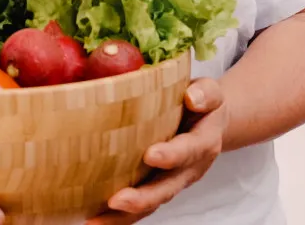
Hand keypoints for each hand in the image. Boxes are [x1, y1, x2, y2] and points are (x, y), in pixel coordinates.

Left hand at [85, 78, 228, 223]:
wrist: (211, 125)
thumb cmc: (203, 104)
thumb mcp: (211, 92)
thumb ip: (206, 94)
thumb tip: (192, 97)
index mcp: (203, 143)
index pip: (189, 150)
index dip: (171, 155)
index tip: (150, 155)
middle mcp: (189, 169)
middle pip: (167, 188)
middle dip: (142, 198)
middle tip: (117, 201)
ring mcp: (173, 182)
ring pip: (151, 204)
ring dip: (125, 215)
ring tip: (96, 221)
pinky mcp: (158, 188)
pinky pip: (140, 207)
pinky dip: (118, 216)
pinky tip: (93, 218)